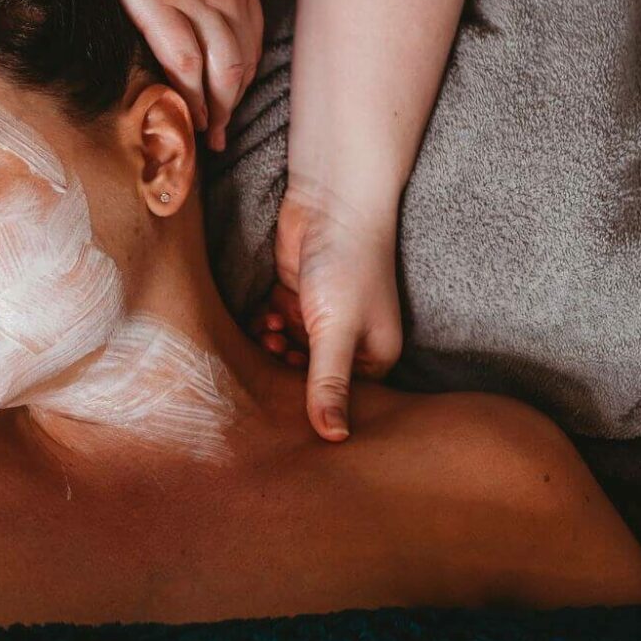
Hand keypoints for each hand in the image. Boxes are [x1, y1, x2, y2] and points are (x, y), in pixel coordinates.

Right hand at [73, 0, 262, 151]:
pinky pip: (185, 64)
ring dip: (217, 110)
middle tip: (226, 133)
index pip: (253, 36)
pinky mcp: (158, 6)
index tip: (236, 97)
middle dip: (236, 103)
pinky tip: (188, 117)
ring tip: (208, 137)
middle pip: (242, 60)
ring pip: (221, 70)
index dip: (246, 74)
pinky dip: (190, 96)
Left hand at [269, 180, 402, 440]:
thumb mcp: (337, 330)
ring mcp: (320, 318)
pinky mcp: (295, 297)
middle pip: (309, 376)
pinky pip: (275, 325)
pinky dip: (266, 325)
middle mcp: (349, 340)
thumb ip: (330, 384)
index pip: (341, 399)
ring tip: (271, 337)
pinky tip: (265, 318)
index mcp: (375, 355)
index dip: (312, 407)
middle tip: (266, 372)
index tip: (284, 416)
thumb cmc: (348, 264)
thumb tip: (334, 439)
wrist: (332, 202)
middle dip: (284, 376)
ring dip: (272, 349)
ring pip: (286, 351)